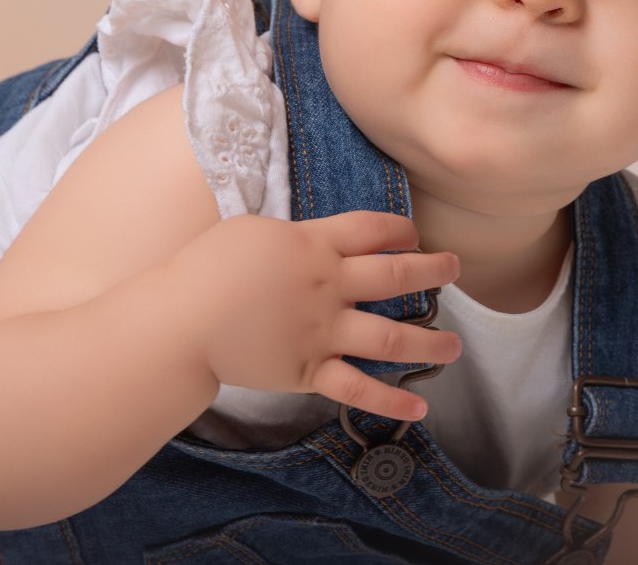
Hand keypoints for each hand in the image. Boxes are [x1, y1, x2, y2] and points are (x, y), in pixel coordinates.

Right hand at [173, 210, 461, 421]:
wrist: (182, 321)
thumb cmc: (206, 268)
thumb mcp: (253, 231)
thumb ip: (294, 236)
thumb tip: (315, 238)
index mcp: (313, 245)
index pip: (370, 229)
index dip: (399, 229)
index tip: (413, 234)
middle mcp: (328, 286)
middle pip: (394, 276)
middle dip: (432, 271)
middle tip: (455, 268)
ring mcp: (323, 331)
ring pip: (390, 336)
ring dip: (428, 341)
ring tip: (455, 346)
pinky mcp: (310, 371)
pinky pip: (358, 387)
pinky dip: (390, 400)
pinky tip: (420, 406)